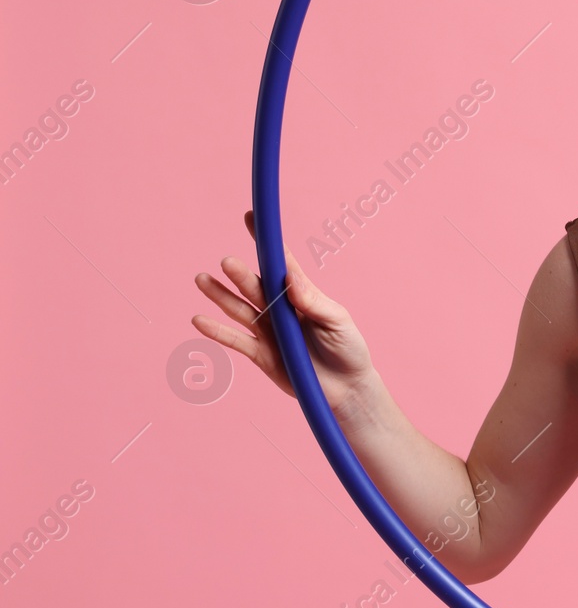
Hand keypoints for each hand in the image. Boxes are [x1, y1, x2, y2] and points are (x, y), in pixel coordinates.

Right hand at [191, 209, 377, 422]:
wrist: (346, 390)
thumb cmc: (348, 349)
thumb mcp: (338, 322)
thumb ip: (313, 301)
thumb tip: (290, 277)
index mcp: (302, 294)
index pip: (281, 263)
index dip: (267, 243)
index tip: (251, 217)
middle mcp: (281, 309)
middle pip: (257, 287)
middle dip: (242, 275)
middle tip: (227, 262)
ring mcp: (269, 331)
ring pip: (240, 309)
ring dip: (221, 296)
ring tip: (202, 279)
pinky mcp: (261, 354)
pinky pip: (236, 341)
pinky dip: (217, 331)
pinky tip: (198, 319)